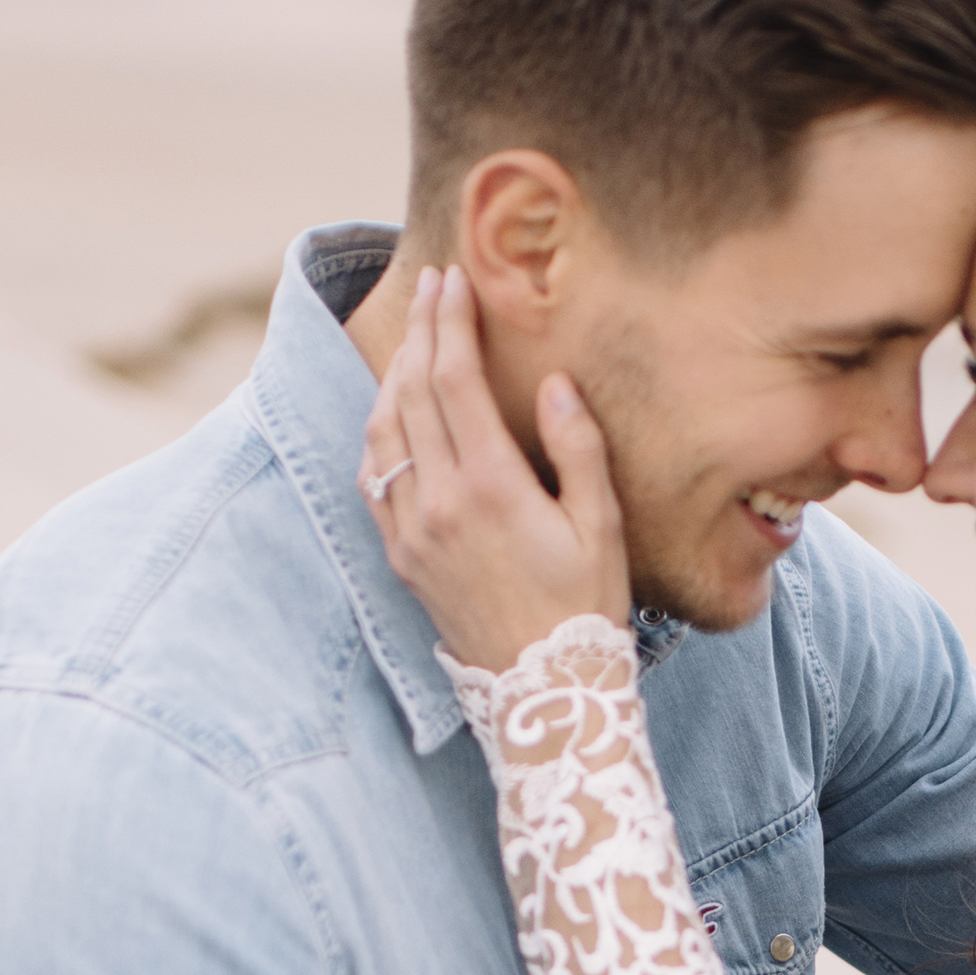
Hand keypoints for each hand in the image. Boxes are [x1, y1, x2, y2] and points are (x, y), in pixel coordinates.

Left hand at [359, 264, 628, 668]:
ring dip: (395, 375)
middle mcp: (439, 503)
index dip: (452, 323)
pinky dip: (379, 431)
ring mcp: (411, 530)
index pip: (454, 381)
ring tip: (417, 340)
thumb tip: (553, 383)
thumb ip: (577, 448)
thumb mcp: (602, 526)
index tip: (455, 281)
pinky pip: (373, 477)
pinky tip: (395, 413)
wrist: (543, 692)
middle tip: (435, 289)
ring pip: (383, 430)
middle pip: (413, 393)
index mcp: (491, 488)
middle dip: (422, 331)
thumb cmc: (585, 607)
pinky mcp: (400, 556)